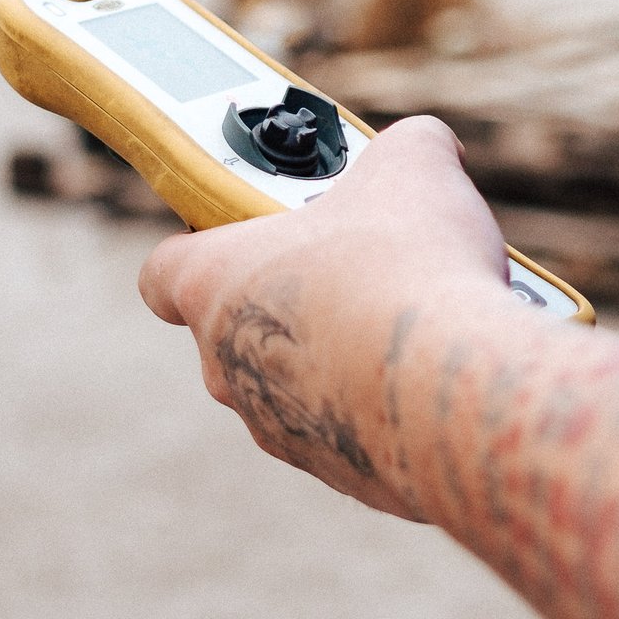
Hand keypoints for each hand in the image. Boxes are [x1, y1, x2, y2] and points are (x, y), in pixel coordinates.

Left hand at [139, 116, 511, 517]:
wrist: (457, 391)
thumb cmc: (408, 272)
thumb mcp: (414, 166)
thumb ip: (406, 145)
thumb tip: (427, 146)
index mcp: (215, 284)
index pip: (162, 271)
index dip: (201, 244)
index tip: (246, 229)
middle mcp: (228, 366)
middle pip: (241, 325)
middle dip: (298, 294)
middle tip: (359, 262)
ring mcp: (278, 427)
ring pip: (299, 382)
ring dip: (343, 352)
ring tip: (413, 316)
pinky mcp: (340, 472)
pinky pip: (353, 427)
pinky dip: (386, 402)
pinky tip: (437, 371)